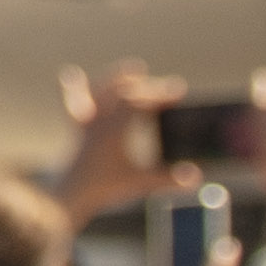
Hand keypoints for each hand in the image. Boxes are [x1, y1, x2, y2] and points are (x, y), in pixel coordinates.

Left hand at [52, 61, 180, 219]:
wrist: (69, 195)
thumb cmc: (104, 188)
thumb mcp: (140, 183)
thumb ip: (169, 179)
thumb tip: (196, 176)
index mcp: (115, 130)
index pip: (140, 103)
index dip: (160, 94)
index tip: (179, 90)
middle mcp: (99, 121)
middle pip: (123, 93)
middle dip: (148, 88)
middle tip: (170, 88)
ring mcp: (87, 124)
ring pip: (100, 92)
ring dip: (118, 79)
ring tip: (135, 70)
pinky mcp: (77, 131)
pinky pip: (73, 103)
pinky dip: (75, 88)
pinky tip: (71, 75)